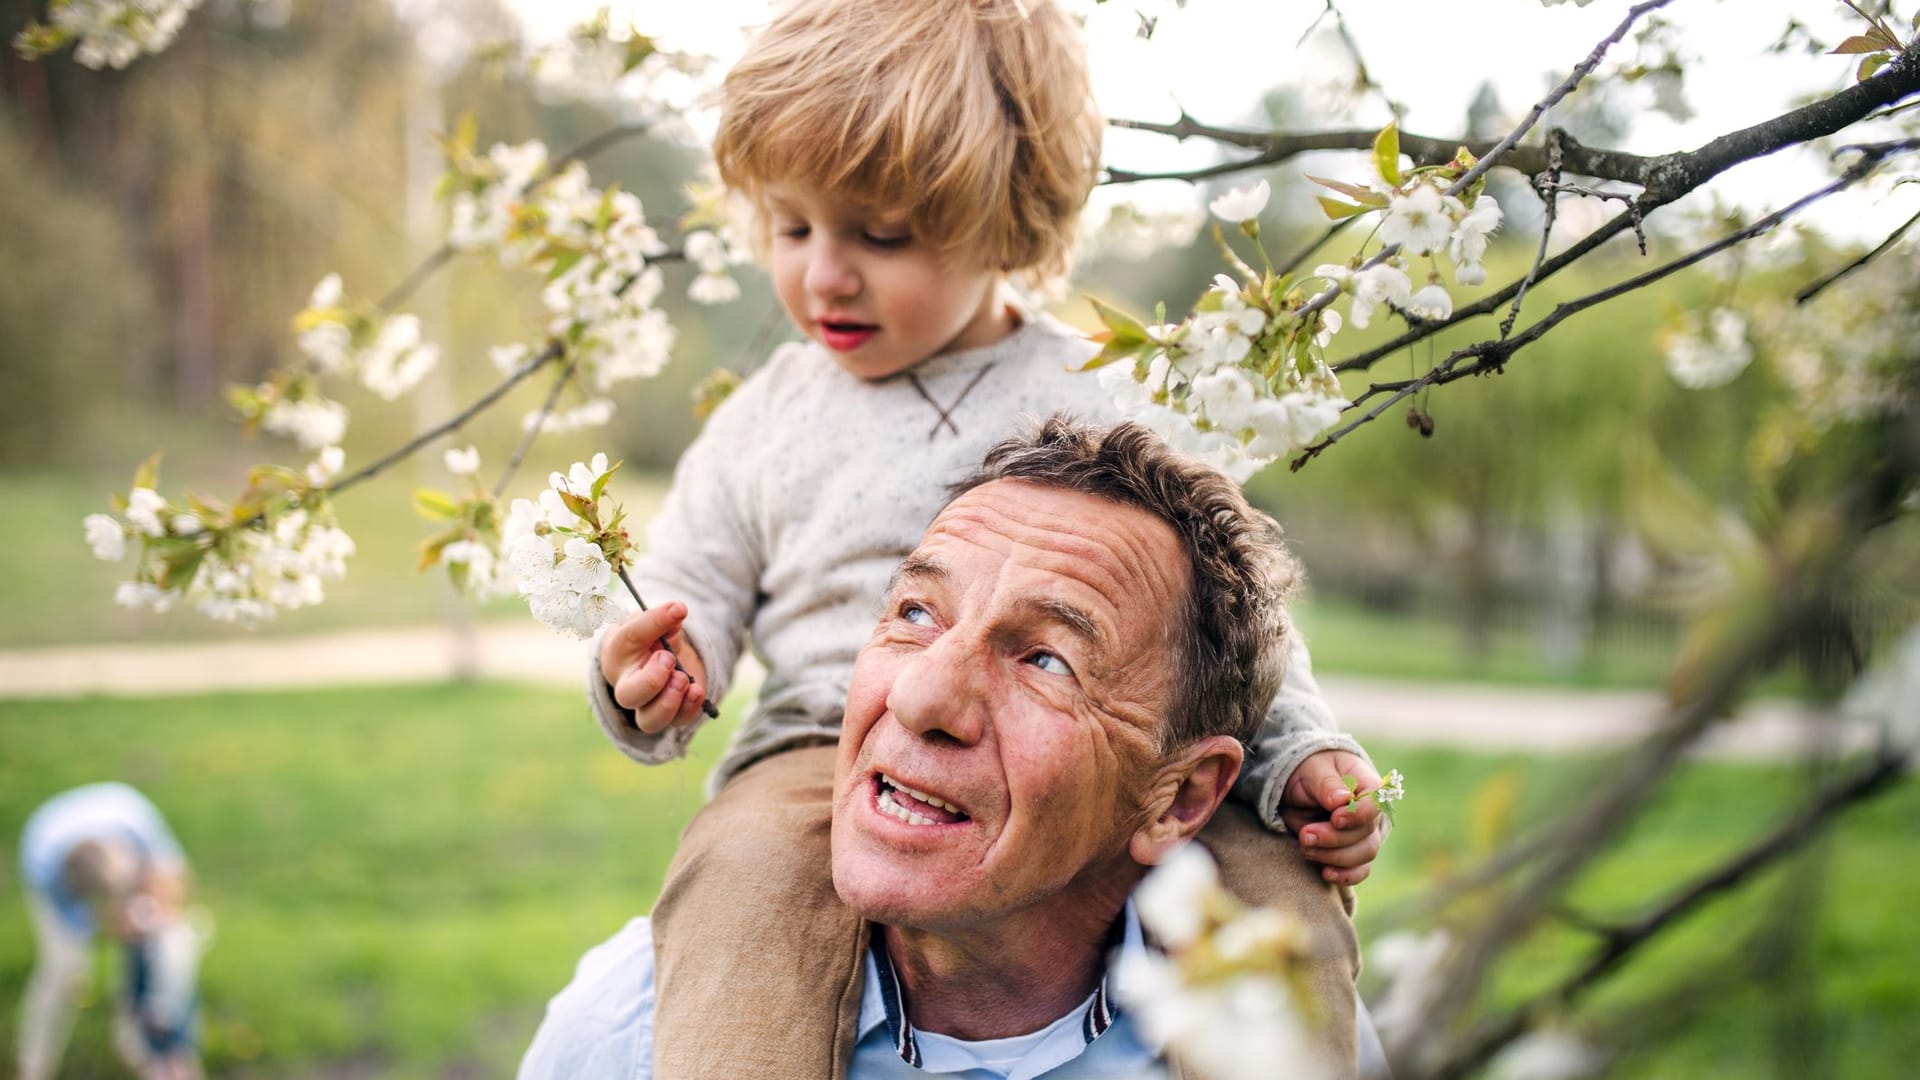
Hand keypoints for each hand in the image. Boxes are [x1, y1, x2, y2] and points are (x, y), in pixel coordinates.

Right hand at [601, 602, 709, 733]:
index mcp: (618, 652)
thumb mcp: (653, 622)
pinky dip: (689, 708)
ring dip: (669, 702)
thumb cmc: (650, 637)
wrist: (661, 655)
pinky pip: (677, 722)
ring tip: (684, 679)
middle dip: (651, 680)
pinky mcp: (670, 715)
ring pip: (649, 721)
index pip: (630, 638)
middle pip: (628, 696)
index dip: (653, 622)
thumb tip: (677, 610)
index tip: (678, 609)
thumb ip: (663, 619)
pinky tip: (697, 690)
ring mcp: (647, 705)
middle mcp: (627, 684)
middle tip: (668, 659)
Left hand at [1280, 749, 1386, 885]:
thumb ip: (1327, 784)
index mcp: (1367, 784)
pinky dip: (1345, 875)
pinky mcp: (1352, 853)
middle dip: (1334, 838)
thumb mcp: (1313, 769)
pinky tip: (1326, 873)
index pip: (1377, 802)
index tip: (1335, 818)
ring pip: (1364, 855)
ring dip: (1333, 856)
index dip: (1358, 814)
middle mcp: (1371, 812)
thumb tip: (1341, 800)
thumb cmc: (1310, 771)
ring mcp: (1364, 835)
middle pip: (1367, 833)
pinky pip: (1359, 871)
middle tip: (1306, 835)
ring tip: (1305, 847)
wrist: (1298, 787)